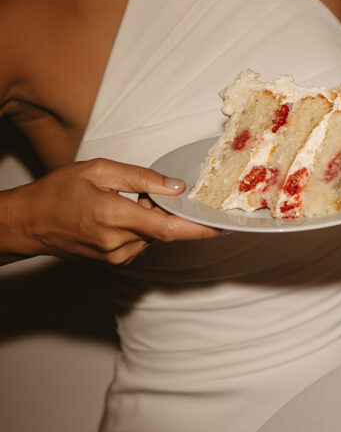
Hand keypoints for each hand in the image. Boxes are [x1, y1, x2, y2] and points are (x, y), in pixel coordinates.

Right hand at [1, 158, 220, 265]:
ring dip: (153, 218)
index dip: (200, 228)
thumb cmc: (57, 193)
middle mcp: (117, 243)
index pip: (170, 228)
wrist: (26, 223)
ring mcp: (116, 256)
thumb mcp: (99, 171)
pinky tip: (122, 214)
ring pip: (153, 236)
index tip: (224, 226)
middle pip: (164, 229)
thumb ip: (142, 178)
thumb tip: (176, 187)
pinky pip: (141, 241)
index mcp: (114, 217)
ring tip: (126, 201)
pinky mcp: (114, 260)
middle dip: (168, 211)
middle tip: (150, 193)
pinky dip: (142, 226)